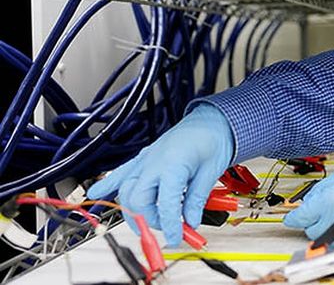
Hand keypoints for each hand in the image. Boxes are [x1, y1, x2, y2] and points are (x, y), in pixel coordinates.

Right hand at [87, 104, 232, 246]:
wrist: (211, 120)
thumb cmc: (213, 139)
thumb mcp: (211, 172)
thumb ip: (196, 199)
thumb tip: (190, 222)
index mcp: (173, 163)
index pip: (165, 203)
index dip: (170, 225)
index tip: (176, 237)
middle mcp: (154, 161)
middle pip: (138, 199)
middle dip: (151, 220)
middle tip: (169, 228)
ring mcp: (146, 159)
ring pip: (126, 190)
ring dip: (135, 210)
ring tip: (151, 222)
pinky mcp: (143, 158)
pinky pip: (121, 172)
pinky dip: (109, 184)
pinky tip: (97, 192)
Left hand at [283, 160, 333, 240]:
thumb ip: (322, 189)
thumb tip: (309, 201)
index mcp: (329, 202)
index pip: (299, 216)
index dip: (295, 216)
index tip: (293, 217)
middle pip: (310, 230)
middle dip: (314, 220)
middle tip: (325, 210)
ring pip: (325, 240)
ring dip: (327, 230)